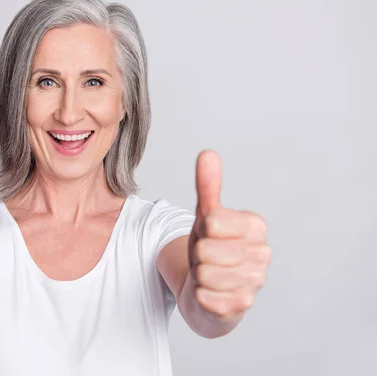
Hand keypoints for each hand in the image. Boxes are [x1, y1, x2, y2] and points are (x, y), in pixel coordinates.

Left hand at [188, 150, 270, 318]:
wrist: (209, 289)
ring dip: (198, 275)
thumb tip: (207, 153)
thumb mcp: (206, 216)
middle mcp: (263, 254)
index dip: (199, 230)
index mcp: (256, 226)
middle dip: (197, 255)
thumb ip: (207, 186)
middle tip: (205, 257)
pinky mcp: (243, 306)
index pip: (211, 222)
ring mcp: (256, 282)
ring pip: (205, 274)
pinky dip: (200, 295)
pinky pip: (207, 297)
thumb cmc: (210, 247)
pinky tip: (209, 293)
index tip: (208, 235)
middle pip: (205, 249)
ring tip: (208, 273)